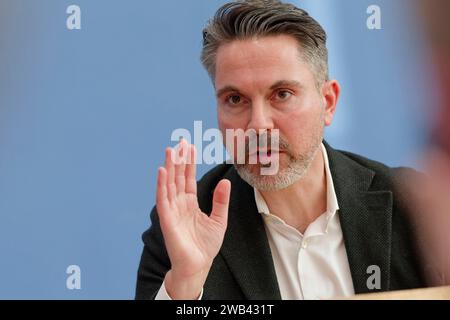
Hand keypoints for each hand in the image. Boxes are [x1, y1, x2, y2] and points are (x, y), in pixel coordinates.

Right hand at [156, 139, 230, 298]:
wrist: (198, 265)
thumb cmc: (206, 245)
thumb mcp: (219, 219)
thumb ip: (220, 200)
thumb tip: (225, 181)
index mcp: (190, 203)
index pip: (188, 178)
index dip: (189, 163)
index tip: (190, 147)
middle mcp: (179, 204)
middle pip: (178, 177)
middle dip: (178, 160)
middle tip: (180, 142)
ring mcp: (172, 210)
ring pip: (169, 184)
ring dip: (169, 167)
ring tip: (170, 151)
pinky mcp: (167, 219)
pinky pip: (163, 199)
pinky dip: (161, 185)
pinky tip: (162, 171)